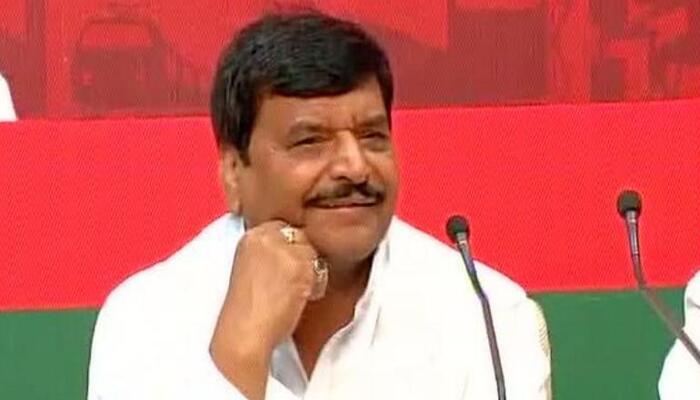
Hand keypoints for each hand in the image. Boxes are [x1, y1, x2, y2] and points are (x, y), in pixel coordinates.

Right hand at [210, 220, 322, 398]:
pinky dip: (314, 287)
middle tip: (287, 286)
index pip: (284, 230)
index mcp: (250, 236)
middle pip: (300, 238)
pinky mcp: (298, 265)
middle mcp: (265, 236)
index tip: (283, 272)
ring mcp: (282, 249)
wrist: (243, 334)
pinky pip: (320, 271)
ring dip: (309, 274)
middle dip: (300, 260)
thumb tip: (295, 249)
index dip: (289, 251)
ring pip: (312, 253)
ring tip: (290, 295)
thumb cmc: (246, 311)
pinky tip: (296, 301)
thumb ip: (268, 253)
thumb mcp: (250, 269)